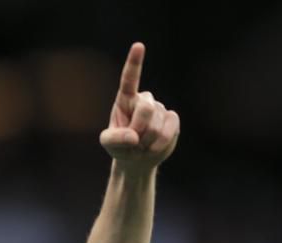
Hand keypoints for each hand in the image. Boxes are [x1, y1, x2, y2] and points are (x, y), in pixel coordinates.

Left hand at [99, 43, 179, 171]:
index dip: (135, 62)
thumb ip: (114, 139)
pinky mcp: (172, 119)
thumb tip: (132, 137)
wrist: (137, 158)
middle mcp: (144, 100)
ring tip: (142, 145)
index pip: (129, 79)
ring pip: (156, 125)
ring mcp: (160, 109)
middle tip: (133, 141)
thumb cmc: (120, 146)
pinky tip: (154, 146)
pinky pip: (170, 129)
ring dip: (147, 141)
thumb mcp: (109, 143)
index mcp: (125, 100)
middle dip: (138, 129)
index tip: (138, 46)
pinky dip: (160, 143)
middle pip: (146, 109)